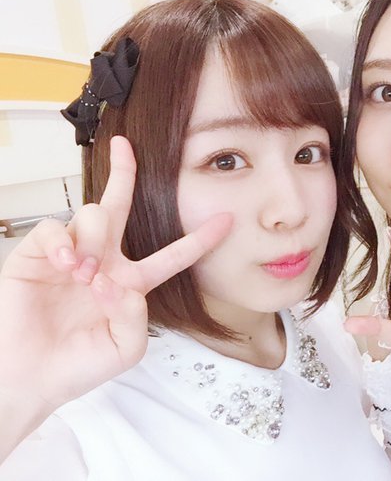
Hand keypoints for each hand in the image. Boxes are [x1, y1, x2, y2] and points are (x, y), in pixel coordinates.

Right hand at [0, 136, 230, 417]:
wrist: (32, 378)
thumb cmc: (79, 365)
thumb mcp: (125, 348)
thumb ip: (136, 317)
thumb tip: (119, 283)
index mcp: (131, 282)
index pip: (171, 256)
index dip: (198, 240)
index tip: (226, 221)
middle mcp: (103, 261)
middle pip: (118, 206)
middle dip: (123, 173)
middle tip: (125, 144)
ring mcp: (71, 255)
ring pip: (93, 215)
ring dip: (94, 240)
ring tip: (82, 274)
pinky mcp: (36, 255)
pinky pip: (54, 229)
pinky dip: (61, 243)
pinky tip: (63, 265)